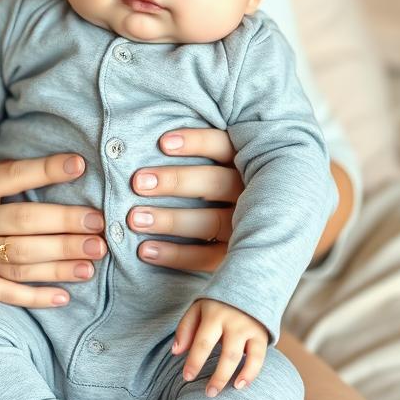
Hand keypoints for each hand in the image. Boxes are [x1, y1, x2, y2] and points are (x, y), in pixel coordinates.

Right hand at [0, 153, 106, 308]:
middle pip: (26, 221)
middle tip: (101, 223)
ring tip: (95, 256)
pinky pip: (8, 293)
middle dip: (67, 222)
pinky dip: (37, 296)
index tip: (80, 165)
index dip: (47, 170)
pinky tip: (65, 296)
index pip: (12, 175)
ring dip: (63, 259)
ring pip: (24, 259)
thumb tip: (41, 165)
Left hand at [127, 128, 242, 271]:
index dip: (196, 142)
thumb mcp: (223, 166)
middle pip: (215, 183)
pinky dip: (176, 254)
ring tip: (135, 219)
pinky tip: (146, 251)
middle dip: (175, 181)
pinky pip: (207, 257)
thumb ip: (201, 157)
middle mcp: (254, 194)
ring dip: (170, 220)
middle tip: (138, 182)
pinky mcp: (240, 255)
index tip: (162, 144)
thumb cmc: (221, 190)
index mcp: (248, 164)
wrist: (265, 242)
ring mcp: (249, 227)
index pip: (223, 146)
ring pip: (210, 222)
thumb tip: (155, 145)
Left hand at [172, 298, 267, 396]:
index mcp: (214, 314)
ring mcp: (248, 328)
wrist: (247, 287)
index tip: (187, 377)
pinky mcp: (261, 335)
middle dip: (216, 377)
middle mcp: (233, 321)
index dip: (194, 361)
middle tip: (207, 393)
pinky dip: (250, 374)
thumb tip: (175, 352)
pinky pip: (259, 358)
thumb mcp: (198, 309)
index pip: (203, 342)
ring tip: (218, 391)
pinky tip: (241, 385)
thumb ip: (185, 329)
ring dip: (229, 377)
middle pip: (226, 354)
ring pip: (241, 358)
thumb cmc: (216, 305)